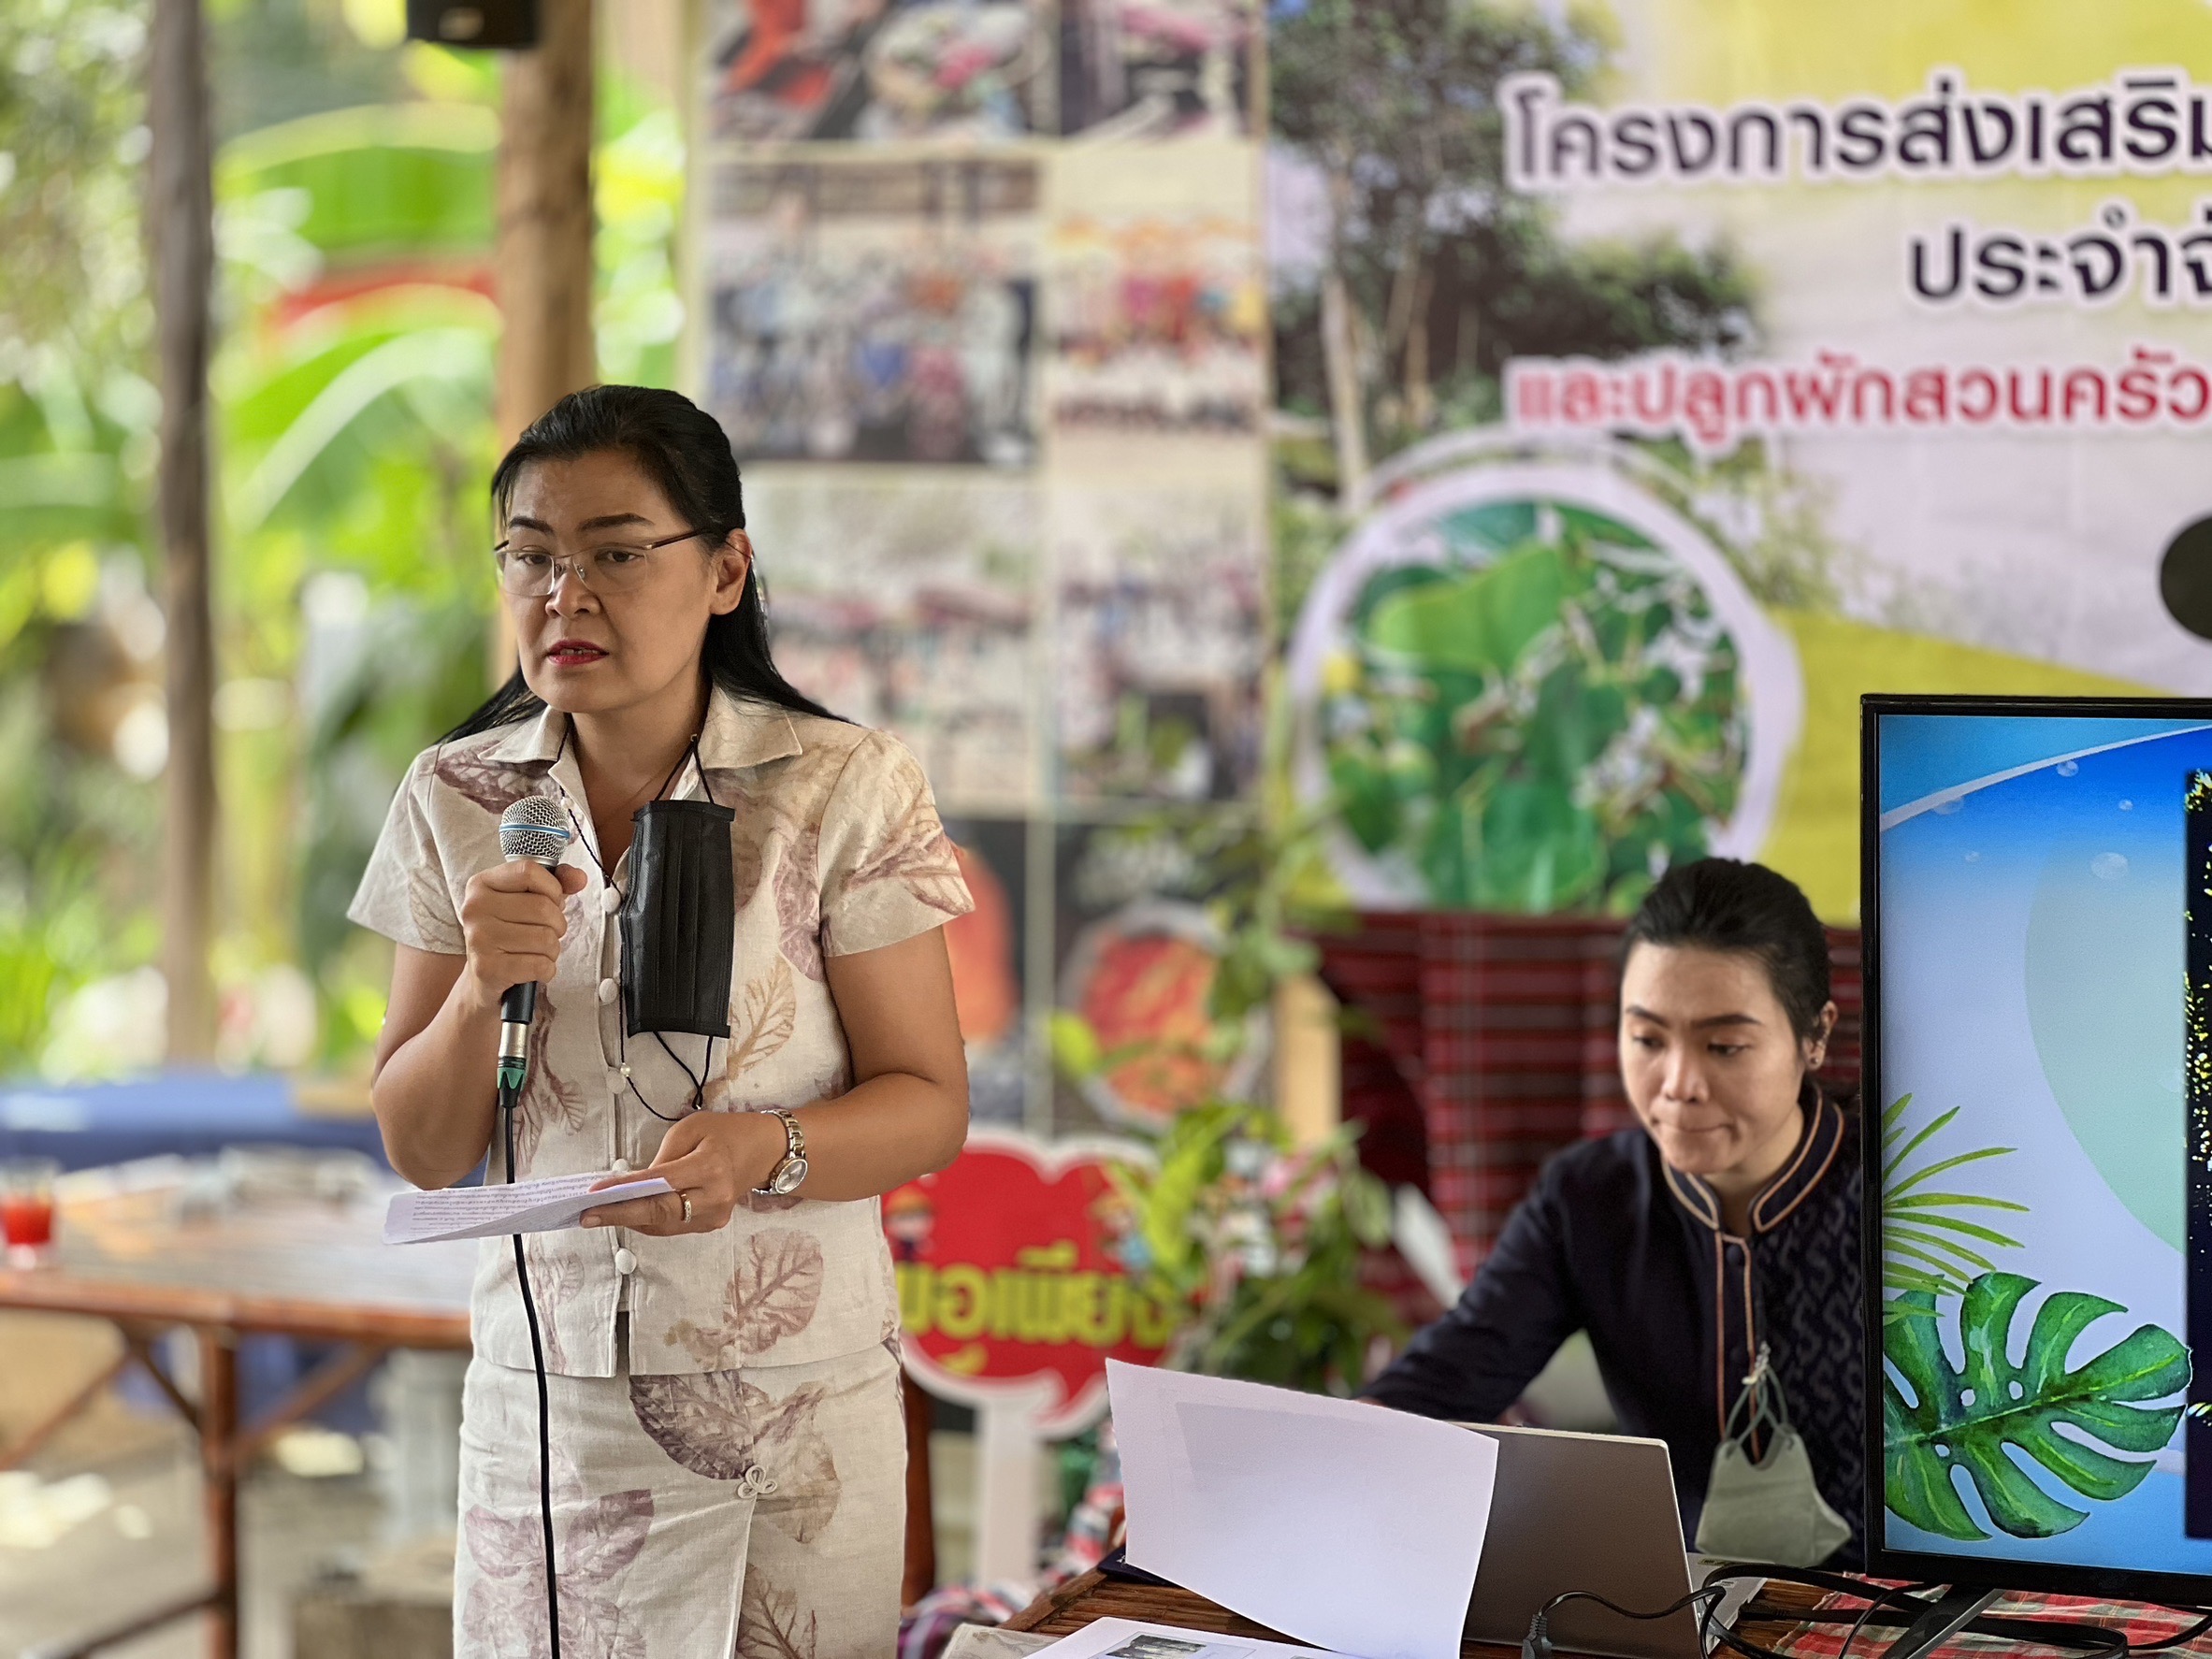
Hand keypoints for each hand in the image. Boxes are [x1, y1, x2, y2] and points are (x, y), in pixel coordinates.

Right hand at [457, 861, 588, 1011]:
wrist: (485, 977)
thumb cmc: (510, 932)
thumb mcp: (527, 899)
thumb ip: (556, 882)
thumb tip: (579, 878)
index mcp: (481, 884)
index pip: (529, 871)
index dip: (552, 888)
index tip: (551, 901)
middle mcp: (475, 908)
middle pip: (542, 907)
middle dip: (557, 924)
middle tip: (545, 932)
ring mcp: (478, 938)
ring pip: (545, 938)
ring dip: (552, 949)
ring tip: (537, 951)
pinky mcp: (488, 968)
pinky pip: (540, 965)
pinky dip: (546, 969)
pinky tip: (533, 968)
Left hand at [580, 1110, 784, 1235]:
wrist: (763, 1151)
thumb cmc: (725, 1132)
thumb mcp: (691, 1129)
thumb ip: (663, 1158)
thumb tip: (635, 1185)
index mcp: (710, 1167)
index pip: (661, 1183)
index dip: (626, 1190)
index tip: (594, 1194)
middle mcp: (715, 1197)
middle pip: (659, 1213)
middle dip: (619, 1214)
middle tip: (586, 1215)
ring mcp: (715, 1216)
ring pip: (662, 1225)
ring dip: (629, 1220)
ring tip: (598, 1215)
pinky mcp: (712, 1225)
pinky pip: (672, 1226)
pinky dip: (647, 1221)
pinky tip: (626, 1213)